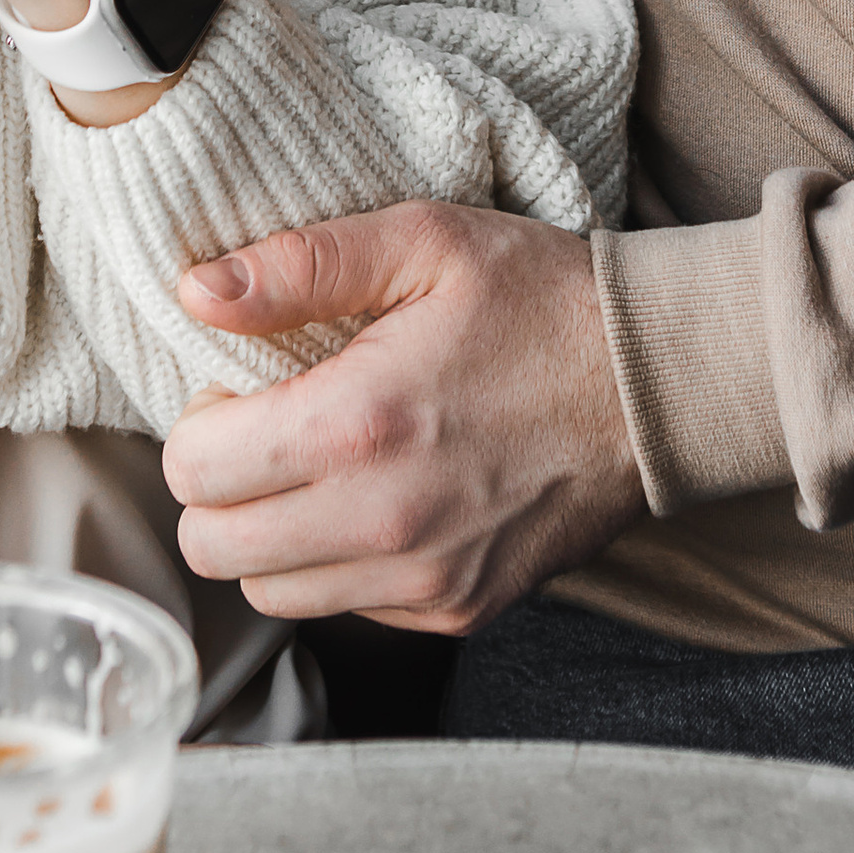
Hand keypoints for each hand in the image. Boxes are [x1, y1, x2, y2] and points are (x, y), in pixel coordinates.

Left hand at [160, 205, 644, 632]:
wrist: (659, 384)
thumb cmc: (540, 300)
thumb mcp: (424, 241)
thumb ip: (299, 265)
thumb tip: (195, 292)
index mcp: (356, 426)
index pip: (193, 470)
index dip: (202, 422)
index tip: (248, 389)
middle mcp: (382, 523)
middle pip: (214, 548)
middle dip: (222, 487)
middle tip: (276, 430)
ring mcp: (423, 582)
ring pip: (271, 593)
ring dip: (274, 535)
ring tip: (325, 467)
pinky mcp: (459, 611)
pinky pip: (348, 609)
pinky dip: (343, 564)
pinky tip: (385, 498)